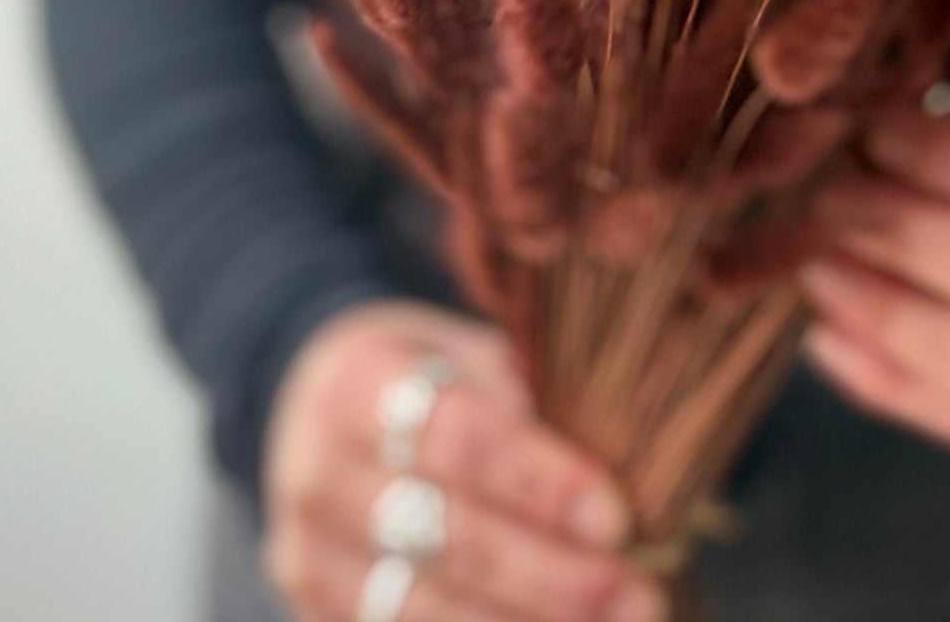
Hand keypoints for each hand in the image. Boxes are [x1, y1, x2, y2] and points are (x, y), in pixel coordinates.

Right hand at [262, 299, 666, 621]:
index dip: (536, 480)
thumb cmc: (428, 379)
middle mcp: (317, 474)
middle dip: (551, 574)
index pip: (452, 433)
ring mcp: (309, 559)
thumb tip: (617, 452)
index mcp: (354, 383)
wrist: (324, 417)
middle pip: (444, 536)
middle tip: (640, 594)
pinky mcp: (317, 616)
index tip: (617, 517)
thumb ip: (525, 396)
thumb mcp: (468, 354)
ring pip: (421, 611)